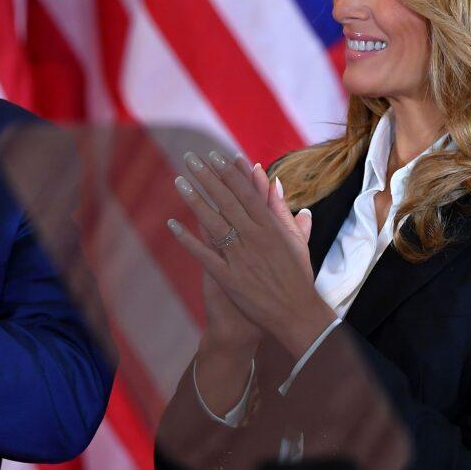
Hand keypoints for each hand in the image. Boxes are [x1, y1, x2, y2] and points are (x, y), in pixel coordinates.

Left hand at [169, 151, 332, 358]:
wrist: (297, 314)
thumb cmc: (298, 276)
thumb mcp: (296, 240)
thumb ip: (282, 211)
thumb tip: (275, 181)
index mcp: (271, 228)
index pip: (246, 193)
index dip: (228, 173)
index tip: (213, 155)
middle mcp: (255, 238)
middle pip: (227, 202)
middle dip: (207, 177)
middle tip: (190, 158)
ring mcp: (241, 258)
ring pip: (213, 223)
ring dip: (194, 200)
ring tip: (178, 181)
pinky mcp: (229, 278)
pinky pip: (204, 255)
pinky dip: (187, 240)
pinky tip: (172, 224)